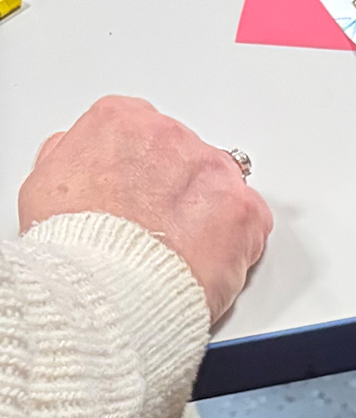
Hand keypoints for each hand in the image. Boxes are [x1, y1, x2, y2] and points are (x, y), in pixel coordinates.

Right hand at [19, 97, 272, 324]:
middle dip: (174, 187)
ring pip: (220, 184)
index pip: (141, 128)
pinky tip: (204, 259)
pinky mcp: (246, 211)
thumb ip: (74, 158)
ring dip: (206, 211)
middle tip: (155, 225)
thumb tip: (88, 159)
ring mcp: (214, 172)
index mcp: (120, 123)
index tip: (135, 189)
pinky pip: (250, 219)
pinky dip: (236, 240)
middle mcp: (172, 138)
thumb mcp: (43, 187)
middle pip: (184, 154)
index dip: (138, 165)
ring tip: (177, 247)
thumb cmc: (71, 249)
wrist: (104, 294)